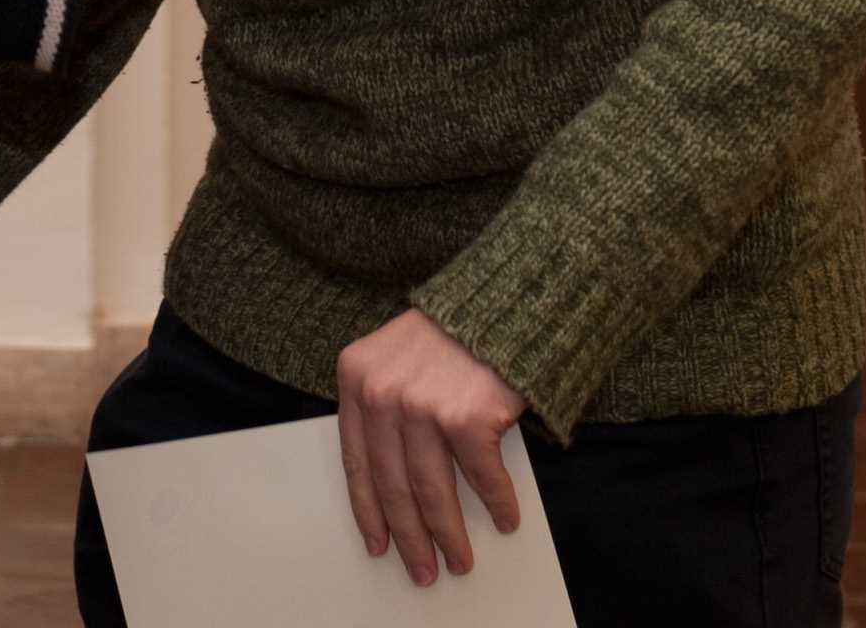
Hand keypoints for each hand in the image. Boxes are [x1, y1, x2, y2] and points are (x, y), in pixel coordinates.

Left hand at [335, 311, 525, 585]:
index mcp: (356, 378)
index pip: (356, 462)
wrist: (509, 296)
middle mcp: (382, 393)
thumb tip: (391, 484)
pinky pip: (482, 478)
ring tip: (460, 560)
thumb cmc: (456, 329)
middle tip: (423, 569)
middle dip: (410, 537)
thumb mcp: (396, 355)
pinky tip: (504, 520)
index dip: (369, 511)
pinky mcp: (467, 416)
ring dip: (448, 535)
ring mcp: (422, 405)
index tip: (378, 544)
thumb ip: (384, 404)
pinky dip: (497, 504)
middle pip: (393, 486)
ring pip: (431, 492)